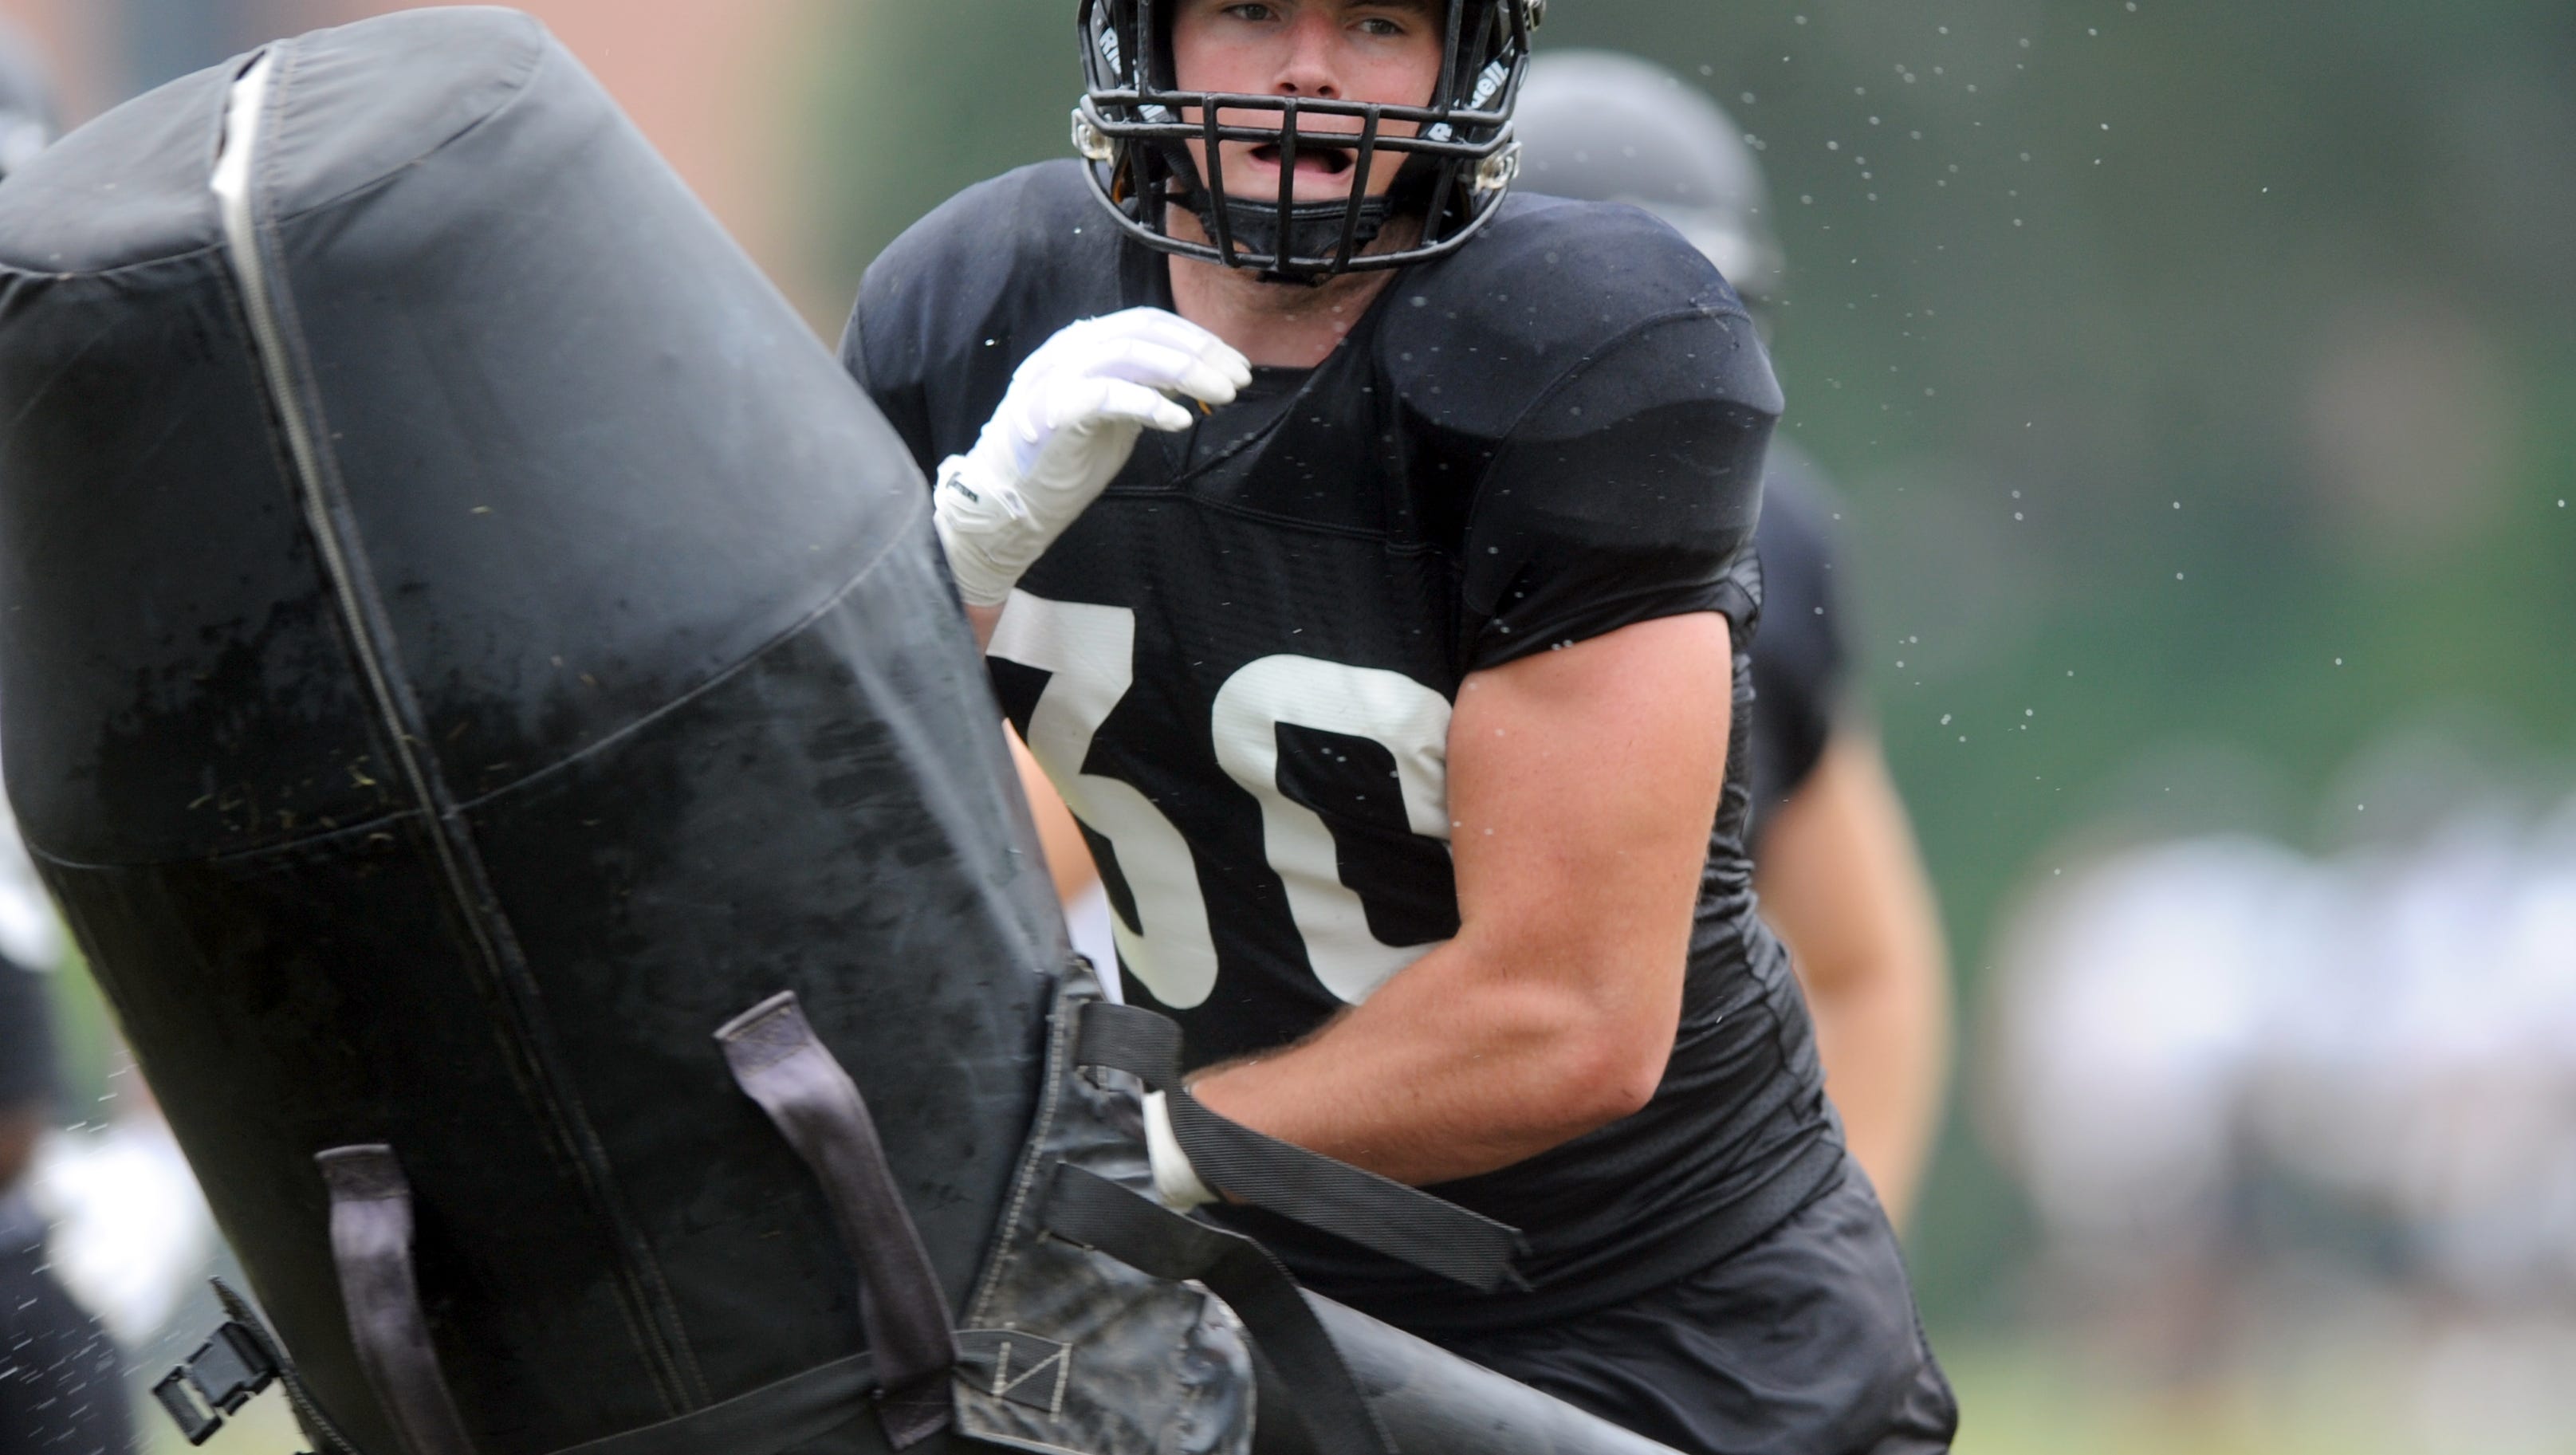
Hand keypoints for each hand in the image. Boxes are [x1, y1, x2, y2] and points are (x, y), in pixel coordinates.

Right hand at [933, 307, 1249, 606]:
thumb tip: (1193, 377)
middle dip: (1200, 352)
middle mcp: (1068, 352)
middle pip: (1144, 332)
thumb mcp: (1116, 419)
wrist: (1007, 506)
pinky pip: (1106, 395)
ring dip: (1184, 371)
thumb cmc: (1062, 464)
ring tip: (1222, 394)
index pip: (1148, 323)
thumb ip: (1146, 392)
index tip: (1235, 363)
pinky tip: (1179, 421)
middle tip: (1239, 377)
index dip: (1197, 338)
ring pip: (1129, 354)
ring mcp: (1056, 378)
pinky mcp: (1052, 412)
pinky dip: (1148, 404)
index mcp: (1083, 346)